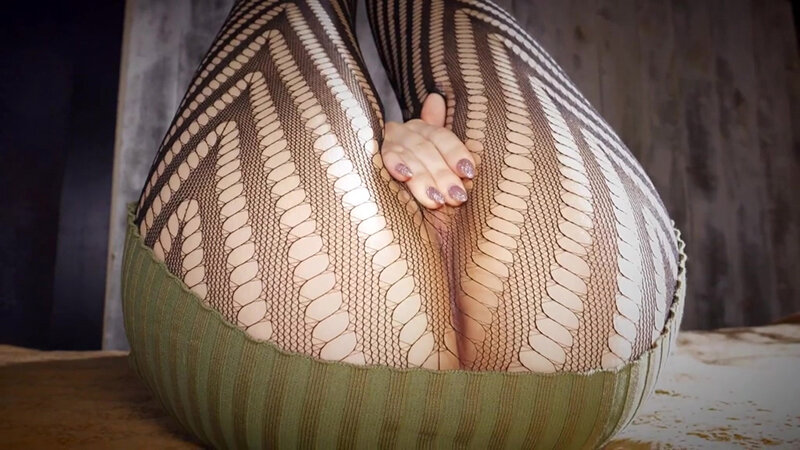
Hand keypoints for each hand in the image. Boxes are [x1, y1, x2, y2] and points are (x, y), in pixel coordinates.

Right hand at [380, 93, 476, 208]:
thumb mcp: (426, 147)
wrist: (363, 161)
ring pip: (410, 157)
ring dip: (424, 178)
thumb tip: (435, 98)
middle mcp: (405, 132)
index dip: (456, 153)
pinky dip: (395, 164)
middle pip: (428, 150)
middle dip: (444, 175)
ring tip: (437, 201)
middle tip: (456, 197)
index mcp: (422, 129)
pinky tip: (404, 177)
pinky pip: (385, 157)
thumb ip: (436, 131)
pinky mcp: (373, 154)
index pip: (442, 137)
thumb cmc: (410, 161)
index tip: (469, 172)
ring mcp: (389, 142)